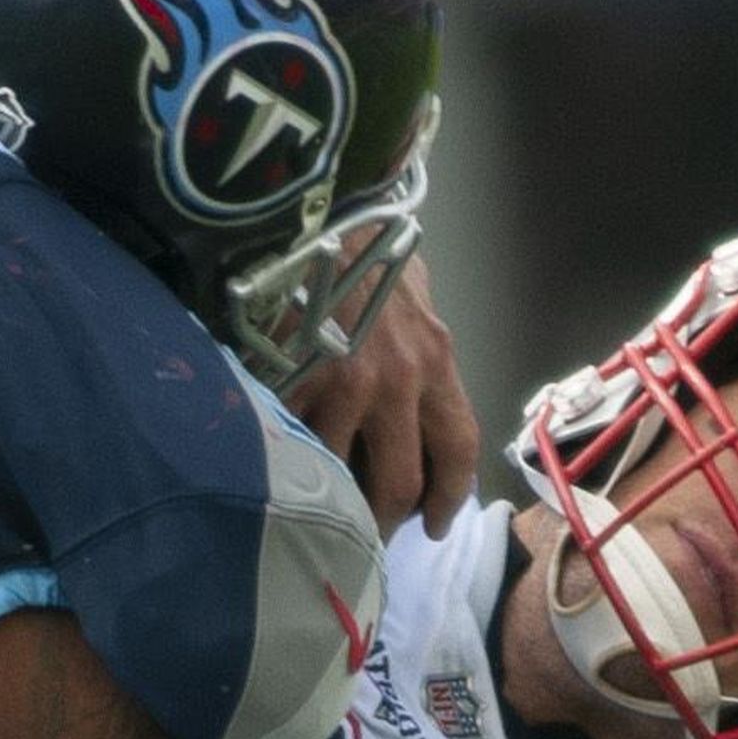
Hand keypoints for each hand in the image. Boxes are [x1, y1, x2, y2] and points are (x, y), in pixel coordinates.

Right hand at [288, 255, 480, 538]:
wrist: (319, 206)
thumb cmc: (367, 246)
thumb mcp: (414, 298)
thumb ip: (421, 352)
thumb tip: (420, 397)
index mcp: (437, 361)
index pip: (457, 450)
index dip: (449, 499)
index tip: (435, 525)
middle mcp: (398, 379)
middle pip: (401, 482)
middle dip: (387, 520)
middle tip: (372, 533)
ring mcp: (341, 382)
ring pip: (341, 473)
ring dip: (333, 499)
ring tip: (321, 508)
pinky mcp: (293, 376)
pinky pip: (293, 437)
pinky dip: (290, 457)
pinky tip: (280, 464)